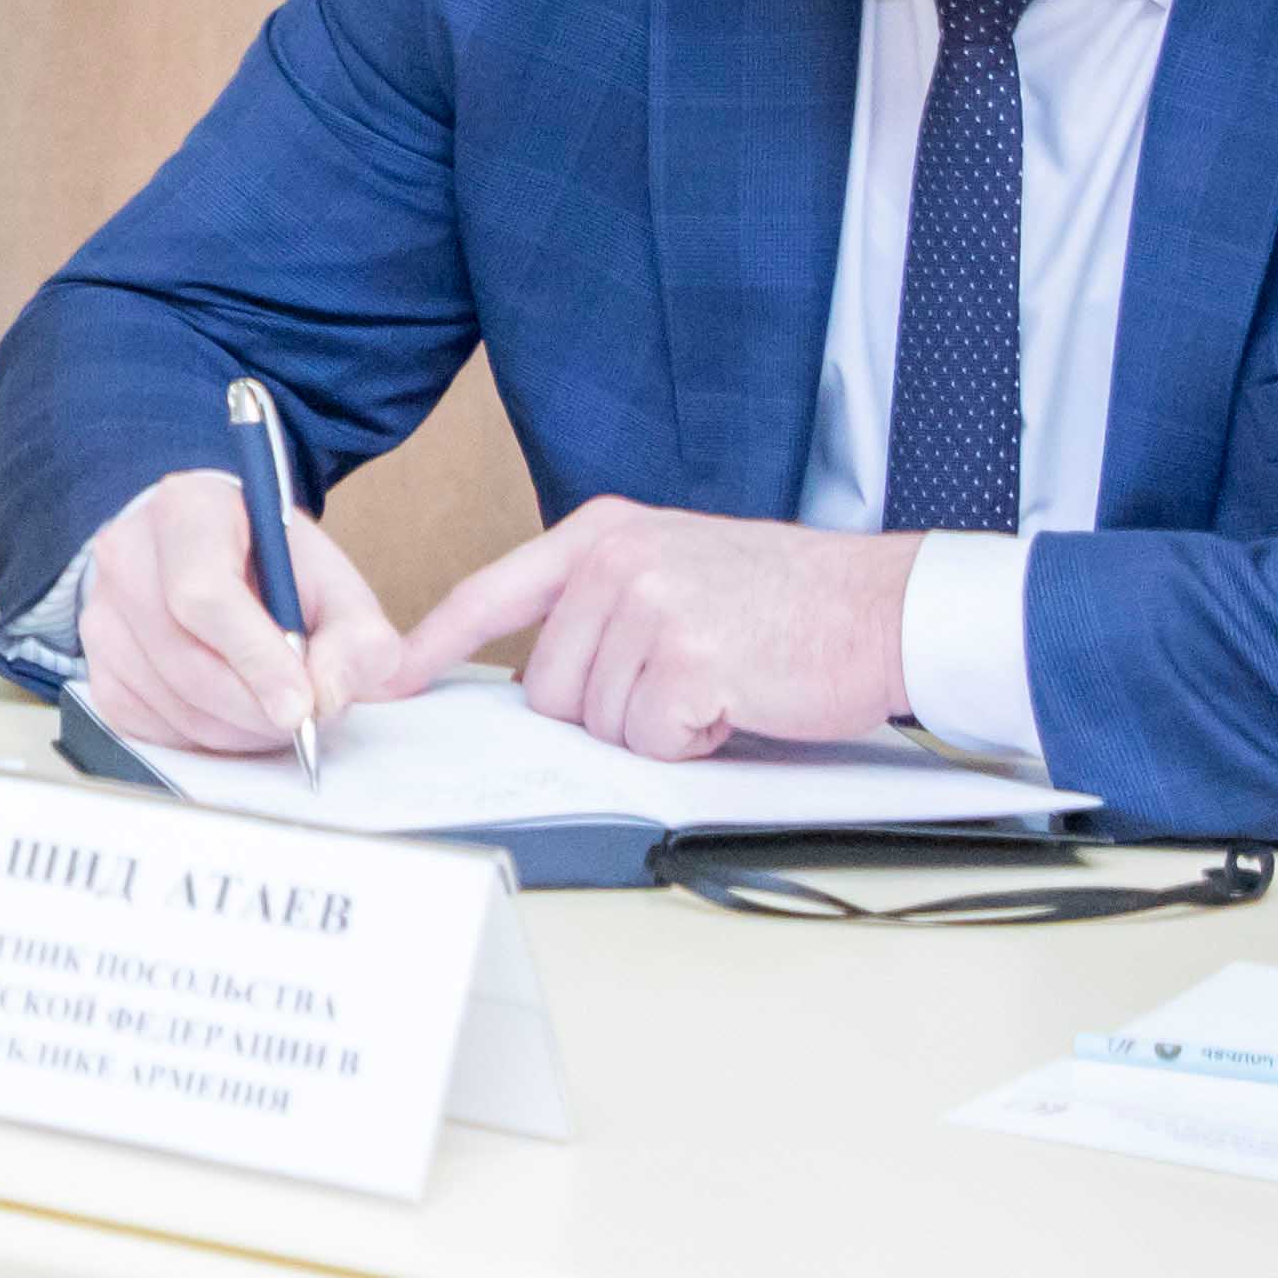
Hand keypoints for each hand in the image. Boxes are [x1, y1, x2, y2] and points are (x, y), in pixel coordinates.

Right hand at [72, 468, 407, 756]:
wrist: (214, 556)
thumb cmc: (272, 568)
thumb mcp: (333, 582)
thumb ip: (356, 634)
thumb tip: (328, 693)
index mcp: (187, 510)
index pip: (204, 593)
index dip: (255, 657)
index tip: (302, 705)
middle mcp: (127, 555)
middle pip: (185, 657)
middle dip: (255, 707)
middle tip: (304, 719)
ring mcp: (100, 614)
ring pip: (171, 703)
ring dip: (237, 728)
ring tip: (274, 710)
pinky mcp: (97, 669)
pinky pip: (150, 729)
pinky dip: (204, 737)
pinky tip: (233, 712)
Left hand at [395, 502, 919, 758]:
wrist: (886, 606)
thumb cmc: (790, 598)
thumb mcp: (679, 565)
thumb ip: (603, 604)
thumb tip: (541, 677)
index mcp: (605, 533)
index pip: (491, 594)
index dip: (435, 647)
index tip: (391, 682)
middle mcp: (616, 562)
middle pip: (548, 689)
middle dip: (609, 710)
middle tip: (686, 678)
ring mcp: (650, 607)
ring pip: (600, 724)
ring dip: (659, 728)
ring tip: (721, 682)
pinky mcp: (689, 660)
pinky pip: (652, 742)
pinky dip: (695, 743)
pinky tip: (739, 702)